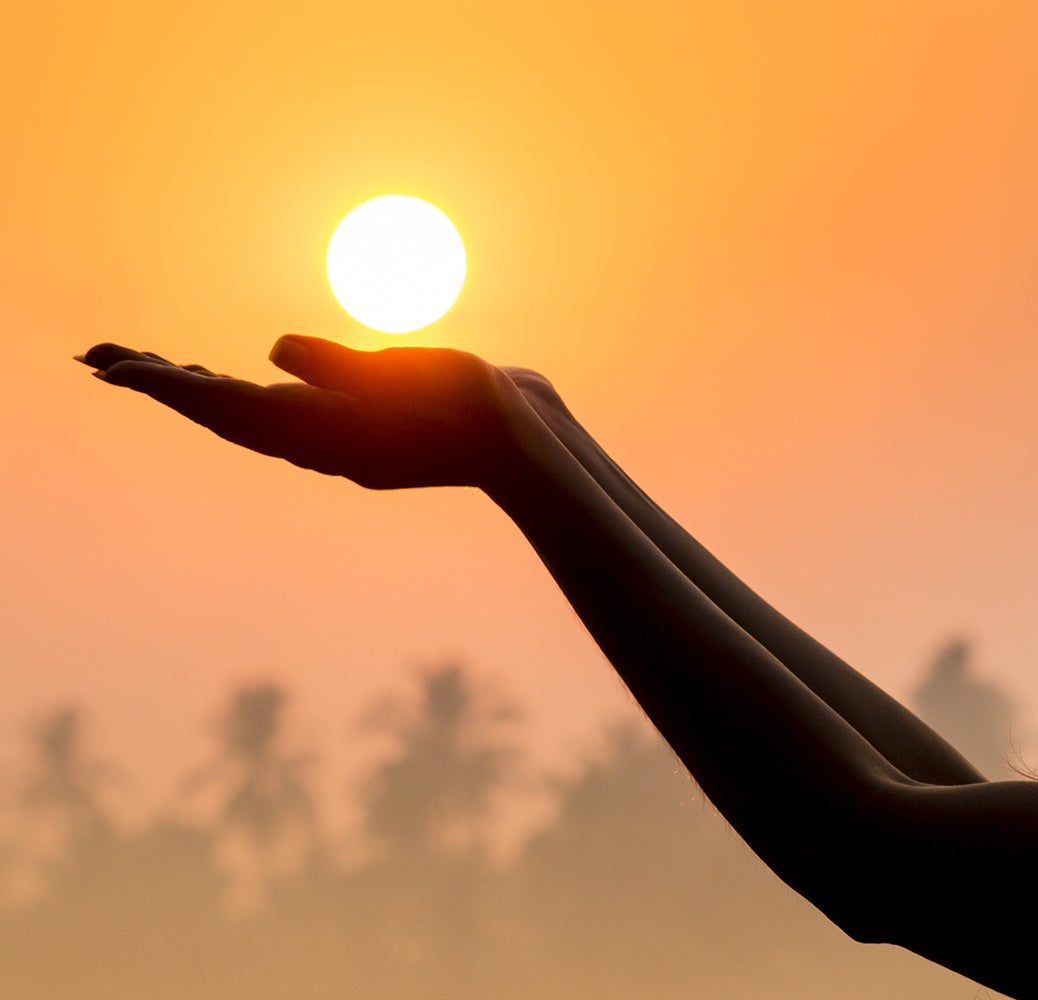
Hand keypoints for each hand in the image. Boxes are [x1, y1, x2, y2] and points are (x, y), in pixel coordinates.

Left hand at [79, 337, 538, 490]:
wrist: (536, 452)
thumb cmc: (478, 409)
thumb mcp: (410, 373)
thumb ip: (338, 365)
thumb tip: (272, 354)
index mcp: (326, 432)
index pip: (225, 403)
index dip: (166, 382)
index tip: (109, 365)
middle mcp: (325, 443)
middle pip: (227, 413)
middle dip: (168, 385)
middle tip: (104, 359)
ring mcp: (348, 443)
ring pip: (257, 419)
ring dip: (207, 393)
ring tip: (163, 372)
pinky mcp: (373, 436)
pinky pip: (294, 419)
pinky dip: (257, 400)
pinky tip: (256, 387)